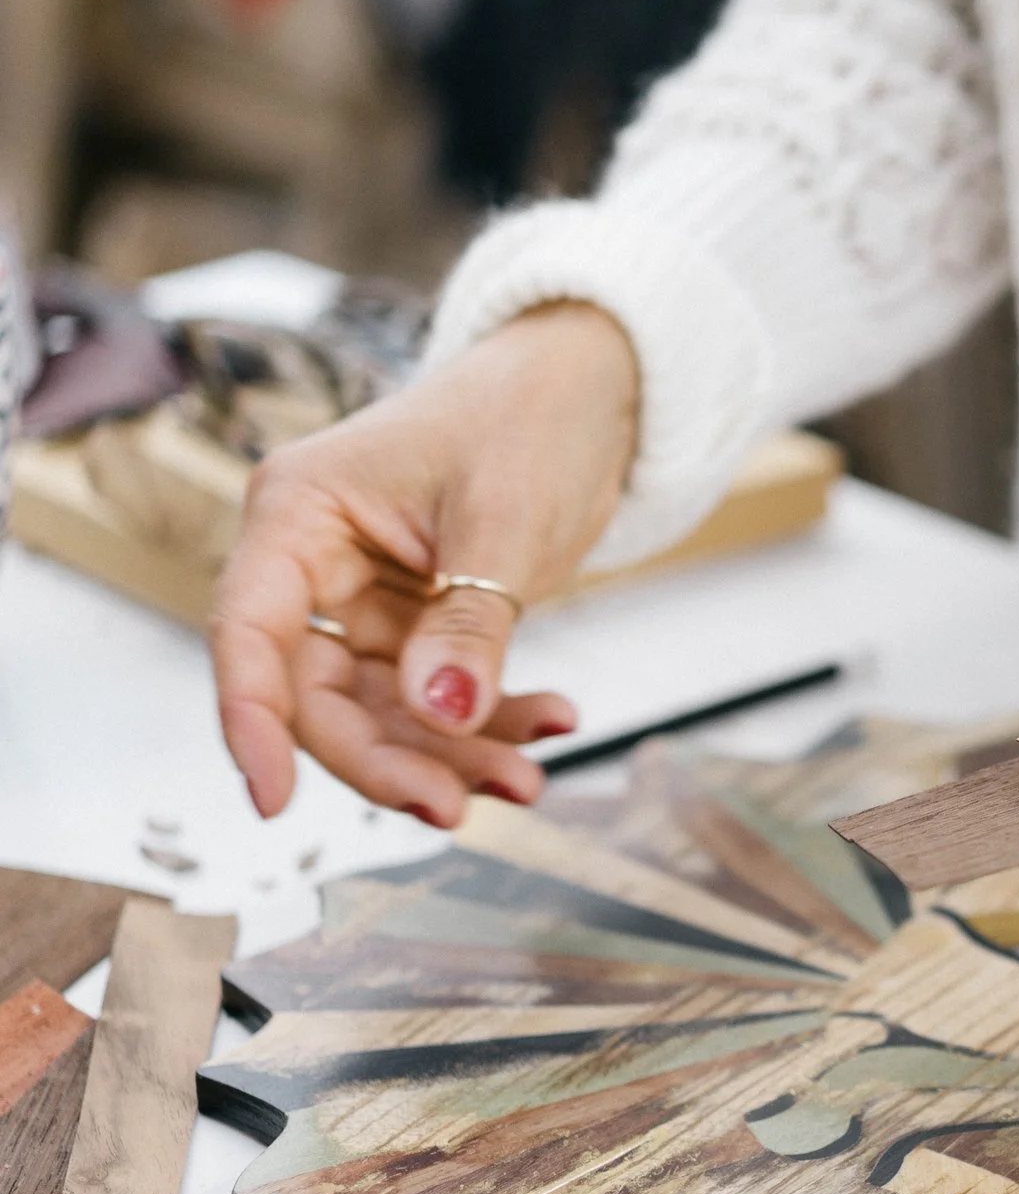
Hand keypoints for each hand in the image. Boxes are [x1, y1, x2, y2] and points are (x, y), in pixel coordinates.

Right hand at [210, 302, 638, 825]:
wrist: (594, 387)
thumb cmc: (532, 416)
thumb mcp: (505, 519)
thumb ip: (470, 623)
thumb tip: (442, 717)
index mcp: (301, 514)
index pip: (249, 633)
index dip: (252, 721)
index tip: (272, 801)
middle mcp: (318, 562)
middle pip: (319, 694)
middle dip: (389, 758)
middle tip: (460, 806)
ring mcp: (369, 599)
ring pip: (385, 711)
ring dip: (452, 755)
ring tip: (529, 779)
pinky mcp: (423, 623)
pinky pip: (440, 697)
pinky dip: (493, 721)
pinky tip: (554, 720)